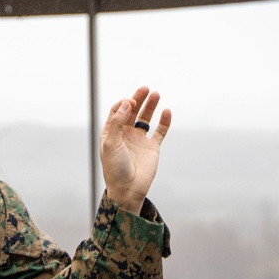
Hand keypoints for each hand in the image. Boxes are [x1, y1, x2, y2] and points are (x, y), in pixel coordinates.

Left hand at [99, 86, 170, 214]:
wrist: (128, 189)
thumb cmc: (115, 168)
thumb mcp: (111, 143)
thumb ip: (118, 123)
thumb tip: (126, 103)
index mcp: (112, 133)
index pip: (117, 111)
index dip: (123, 104)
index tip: (130, 103)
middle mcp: (125, 134)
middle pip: (132, 111)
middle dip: (138, 99)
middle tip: (145, 88)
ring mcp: (139, 140)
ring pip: (146, 118)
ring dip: (150, 106)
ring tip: (156, 94)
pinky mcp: (152, 148)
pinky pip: (160, 131)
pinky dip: (164, 121)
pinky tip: (167, 111)